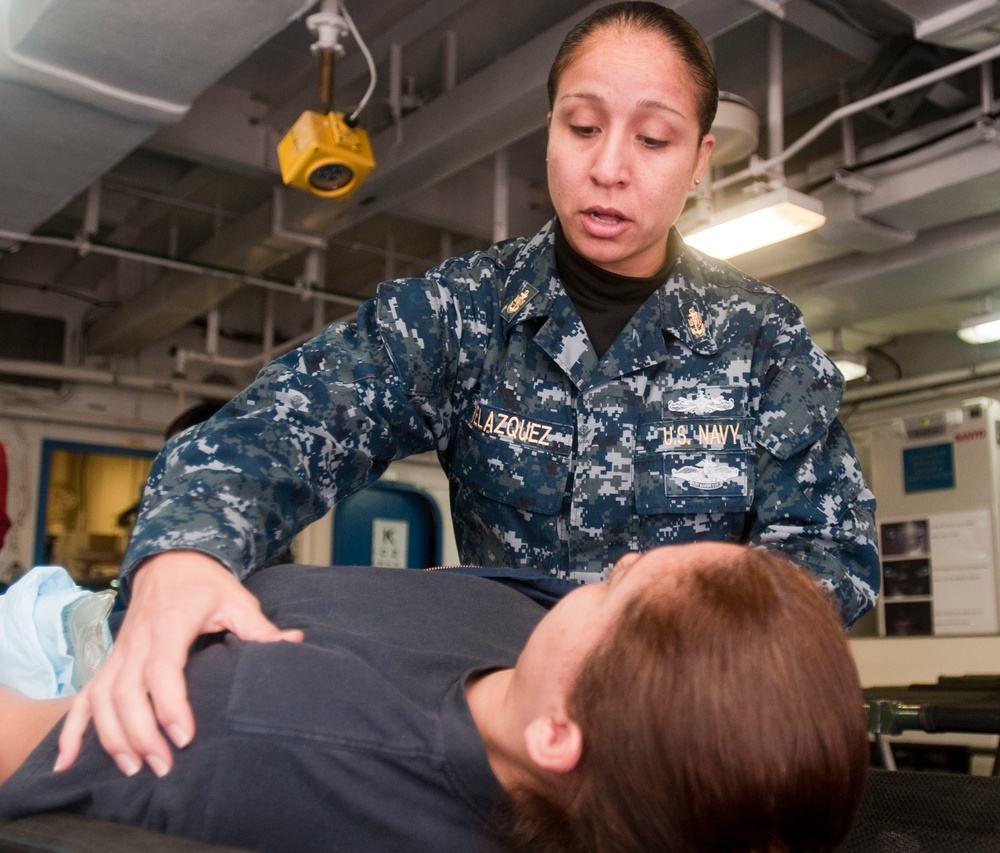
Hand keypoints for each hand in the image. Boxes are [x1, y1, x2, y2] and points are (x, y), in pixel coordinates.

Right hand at [55, 551, 302, 776]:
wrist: (169, 562)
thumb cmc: (205, 584)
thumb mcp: (236, 599)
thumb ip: (260, 627)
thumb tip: (295, 642)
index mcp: (169, 624)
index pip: (162, 670)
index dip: (170, 705)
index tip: (184, 736)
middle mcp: (137, 642)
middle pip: (127, 693)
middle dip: (141, 734)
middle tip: (163, 766)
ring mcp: (119, 654)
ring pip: (101, 700)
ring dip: (112, 737)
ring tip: (133, 767)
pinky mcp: (110, 663)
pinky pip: (83, 698)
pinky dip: (71, 730)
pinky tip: (67, 763)